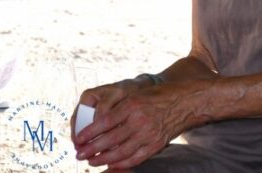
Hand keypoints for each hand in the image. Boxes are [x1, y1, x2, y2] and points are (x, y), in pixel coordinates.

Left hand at [73, 79, 202, 170]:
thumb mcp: (134, 96)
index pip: (105, 121)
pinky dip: (122, 164)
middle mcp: (139, 120)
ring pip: (121, 152)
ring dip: (104, 159)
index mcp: (131, 105)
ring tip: (92, 162)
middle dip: (92, 149)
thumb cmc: (156, 96)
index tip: (78, 139)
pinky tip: (111, 165)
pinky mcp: (156, 145)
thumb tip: (96, 124)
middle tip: (79, 154)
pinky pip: (136, 158)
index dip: (89, 132)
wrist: (183, 101)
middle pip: (110, 139)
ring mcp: (148, 134)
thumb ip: (117, 109)